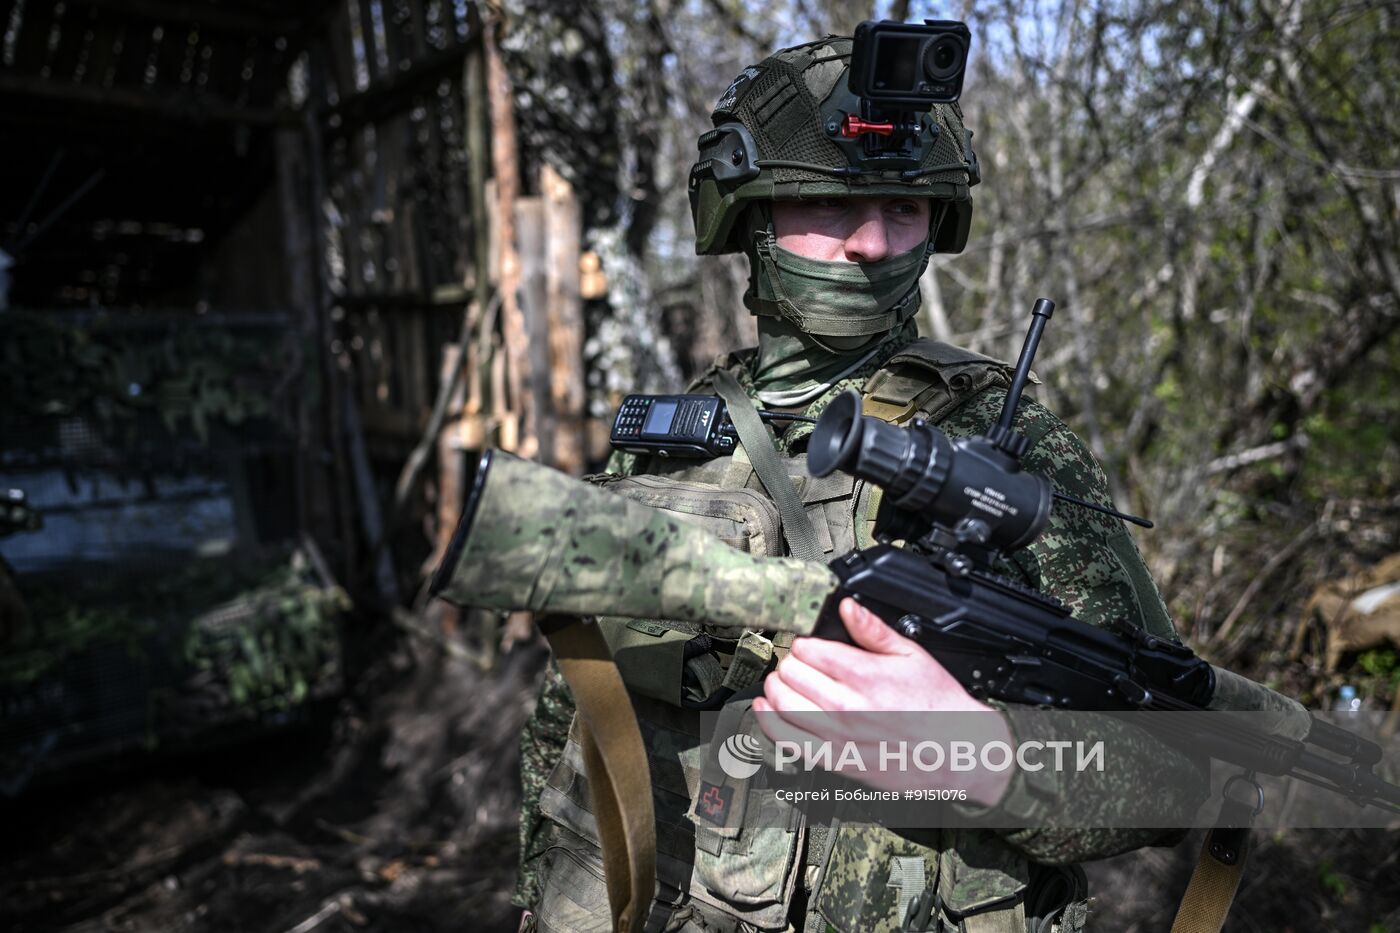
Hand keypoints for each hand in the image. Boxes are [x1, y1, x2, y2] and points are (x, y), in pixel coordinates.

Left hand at [751, 597, 1012, 805]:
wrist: (956, 752)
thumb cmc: (937, 705)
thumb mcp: (913, 656)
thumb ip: (874, 630)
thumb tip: (848, 607)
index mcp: (865, 676)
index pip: (808, 649)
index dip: (805, 643)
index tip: (811, 645)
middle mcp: (846, 706)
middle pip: (790, 673)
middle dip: (790, 662)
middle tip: (800, 662)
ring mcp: (837, 736)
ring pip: (781, 703)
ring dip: (775, 686)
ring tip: (784, 680)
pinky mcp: (835, 760)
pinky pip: (787, 740)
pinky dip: (768, 720)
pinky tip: (766, 707)